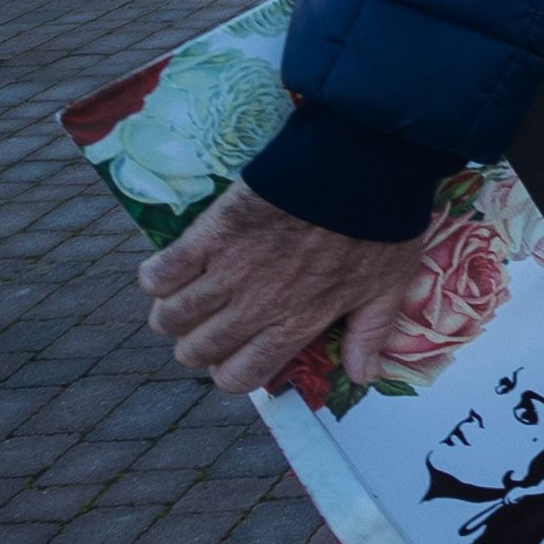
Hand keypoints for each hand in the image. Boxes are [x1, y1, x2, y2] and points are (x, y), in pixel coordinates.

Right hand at [139, 179, 429, 394]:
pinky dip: (156, 277)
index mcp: (296, 322)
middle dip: (196, 347)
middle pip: (198, 351)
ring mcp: (227, 271)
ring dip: (171, 315)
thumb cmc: (377, 225)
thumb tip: (361, 377)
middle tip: (206, 327)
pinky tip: (168, 270)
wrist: (356, 167)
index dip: (230, 373)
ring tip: (182, 301)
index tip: (234, 356)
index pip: (241, 375)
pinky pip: (159, 273)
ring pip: (171, 317)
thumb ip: (369, 334)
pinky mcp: (208, 235)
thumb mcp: (387, 286)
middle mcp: (254, 306)